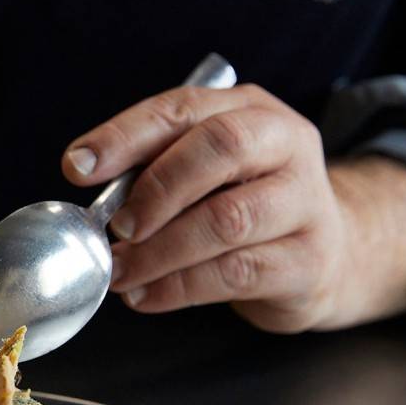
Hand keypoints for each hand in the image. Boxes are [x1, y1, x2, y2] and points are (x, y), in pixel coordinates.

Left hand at [61, 84, 405, 332]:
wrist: (328, 254)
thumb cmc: (245, 203)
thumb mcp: (205, 172)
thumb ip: (154, 168)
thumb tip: (87, 182)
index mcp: (250, 109)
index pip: (182, 108)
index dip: (125, 135)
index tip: (77, 166)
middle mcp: (286, 145)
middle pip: (220, 148)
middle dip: (155, 189)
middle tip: (116, 226)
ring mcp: (306, 202)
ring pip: (227, 220)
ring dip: (160, 251)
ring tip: (121, 271)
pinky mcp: (307, 260)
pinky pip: (236, 273)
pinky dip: (179, 288)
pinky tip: (147, 296)